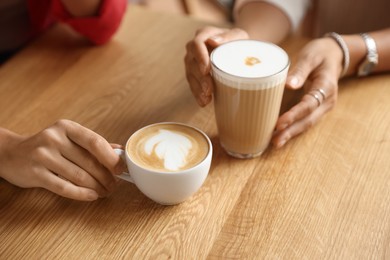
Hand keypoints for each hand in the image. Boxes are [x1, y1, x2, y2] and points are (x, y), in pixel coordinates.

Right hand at [0, 120, 125, 200]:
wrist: (11, 154)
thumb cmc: (47, 147)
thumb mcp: (69, 139)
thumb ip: (93, 144)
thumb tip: (120, 151)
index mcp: (66, 127)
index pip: (95, 141)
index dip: (111, 157)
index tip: (120, 169)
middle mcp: (54, 138)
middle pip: (89, 162)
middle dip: (106, 177)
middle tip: (114, 185)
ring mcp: (43, 155)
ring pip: (78, 176)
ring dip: (96, 187)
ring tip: (105, 192)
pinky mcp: (35, 173)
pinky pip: (64, 187)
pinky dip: (81, 194)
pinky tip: (92, 196)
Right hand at [184, 26, 248, 105]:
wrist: (237, 49)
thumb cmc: (238, 41)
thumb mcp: (238, 35)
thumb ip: (229, 36)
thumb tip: (213, 41)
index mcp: (204, 35)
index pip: (197, 44)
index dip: (200, 58)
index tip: (206, 70)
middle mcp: (194, 48)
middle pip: (192, 62)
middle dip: (200, 78)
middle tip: (209, 89)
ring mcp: (192, 61)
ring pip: (190, 75)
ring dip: (198, 88)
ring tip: (206, 98)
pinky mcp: (193, 73)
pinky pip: (192, 84)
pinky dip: (198, 94)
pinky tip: (204, 102)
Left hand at [272, 37, 343, 147]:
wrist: (333, 55)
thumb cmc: (319, 53)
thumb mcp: (310, 56)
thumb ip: (300, 70)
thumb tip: (289, 84)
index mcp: (327, 86)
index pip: (309, 105)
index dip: (294, 115)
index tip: (279, 123)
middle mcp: (327, 101)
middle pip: (309, 120)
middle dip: (291, 131)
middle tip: (275, 141)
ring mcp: (323, 107)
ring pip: (307, 123)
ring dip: (292, 133)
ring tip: (276, 143)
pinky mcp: (317, 109)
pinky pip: (305, 121)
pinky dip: (293, 129)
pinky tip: (281, 135)